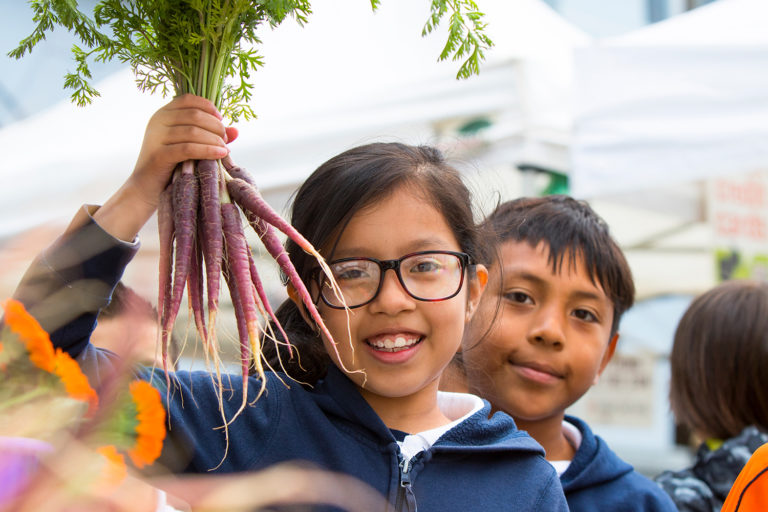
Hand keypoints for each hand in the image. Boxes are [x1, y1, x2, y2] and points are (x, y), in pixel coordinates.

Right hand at [94, 94, 237, 240]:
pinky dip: (208, 150)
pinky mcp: (159, 155)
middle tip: (225, 139)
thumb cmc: (171, 165)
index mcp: (163, 113)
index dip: (209, 107)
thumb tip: (236, 130)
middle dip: (215, 126)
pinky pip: (189, 149)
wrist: (145, 188)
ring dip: (214, 139)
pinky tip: (221, 154)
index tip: (221, 120)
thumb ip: (210, 135)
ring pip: (193, 131)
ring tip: (225, 149)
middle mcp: (157, 121)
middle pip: (194, 115)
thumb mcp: (191, 145)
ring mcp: (156, 137)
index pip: (189, 99)